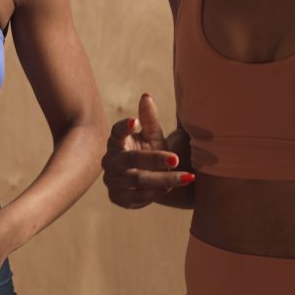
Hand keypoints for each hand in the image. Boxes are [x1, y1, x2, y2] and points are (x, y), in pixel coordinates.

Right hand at [103, 92, 193, 208]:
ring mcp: (112, 180)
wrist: (146, 179)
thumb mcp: (152, 135)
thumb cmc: (148, 151)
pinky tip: (170, 188)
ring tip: (185, 177)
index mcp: (116, 141)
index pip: (117, 132)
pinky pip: (137, 197)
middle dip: (154, 159)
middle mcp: (110, 160)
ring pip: (137, 180)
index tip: (136, 121)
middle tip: (177, 159)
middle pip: (131, 159)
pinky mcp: (118, 198)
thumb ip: (149, 118)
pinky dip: (155, 193)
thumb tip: (146, 96)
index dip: (124, 127)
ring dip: (162, 179)